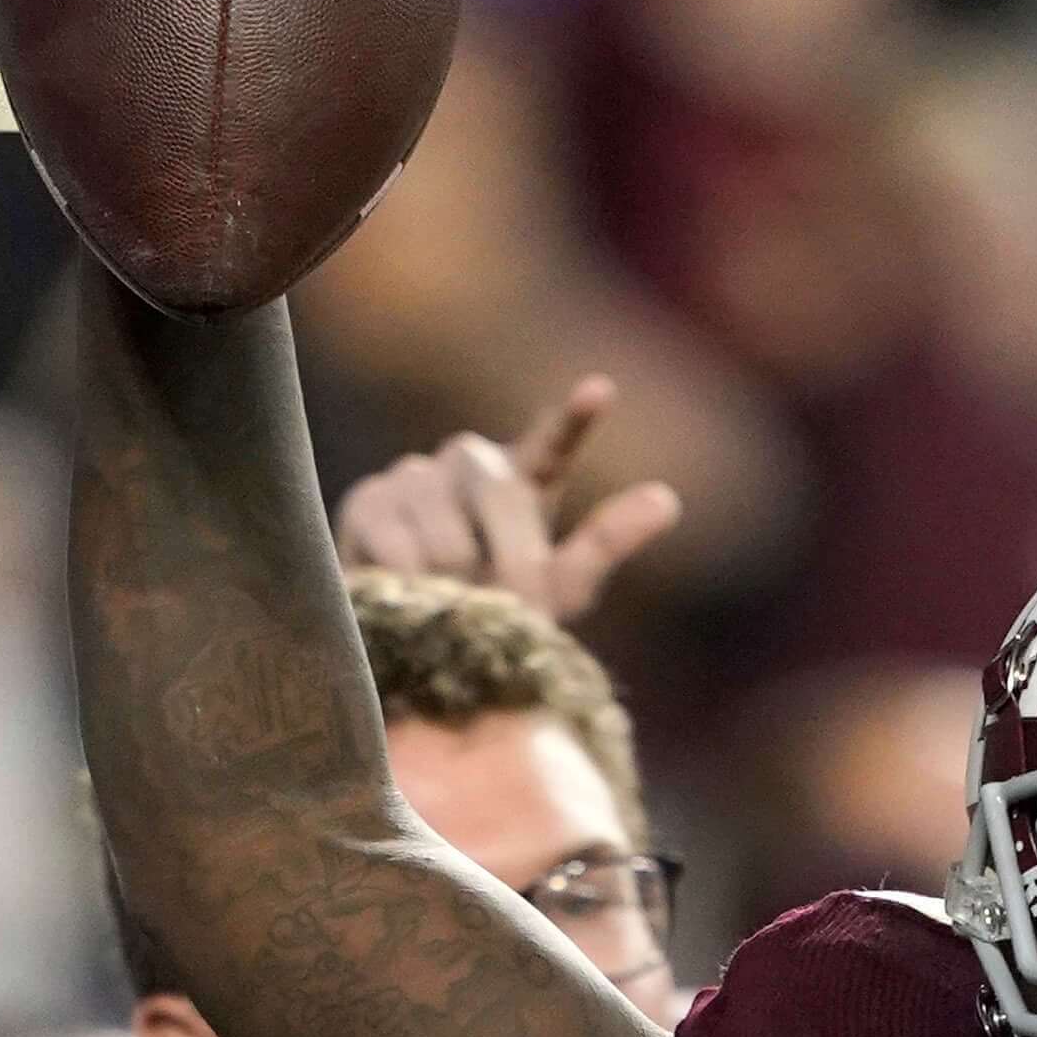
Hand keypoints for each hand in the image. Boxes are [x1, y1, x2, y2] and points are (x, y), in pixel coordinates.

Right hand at [332, 374, 686, 623]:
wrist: (408, 646)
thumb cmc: (489, 615)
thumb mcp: (556, 592)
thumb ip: (605, 544)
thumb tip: (668, 498)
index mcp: (522, 481)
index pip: (552, 445)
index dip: (574, 418)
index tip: (600, 390)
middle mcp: (471, 464)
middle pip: (502, 502)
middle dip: (511, 570)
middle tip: (507, 613)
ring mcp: (415, 476)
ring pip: (450, 541)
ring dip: (457, 590)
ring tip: (450, 606)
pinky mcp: (367, 501)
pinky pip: (401, 552)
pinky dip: (413, 589)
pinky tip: (405, 594)